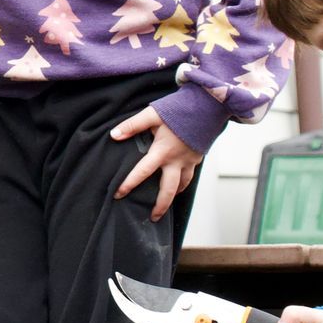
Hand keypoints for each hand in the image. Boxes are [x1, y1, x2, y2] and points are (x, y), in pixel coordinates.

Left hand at [109, 106, 202, 221]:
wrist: (208, 105)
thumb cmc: (179, 109)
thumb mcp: (153, 114)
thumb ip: (132, 125)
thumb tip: (114, 135)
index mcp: (163, 151)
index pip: (142, 172)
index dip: (129, 184)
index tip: (118, 195)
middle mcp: (177, 160)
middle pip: (168, 190)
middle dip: (160, 206)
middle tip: (153, 217)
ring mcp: (189, 160)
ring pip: (182, 185)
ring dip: (173, 195)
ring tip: (165, 203)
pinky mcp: (198, 157)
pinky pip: (190, 176)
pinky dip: (183, 183)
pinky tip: (178, 184)